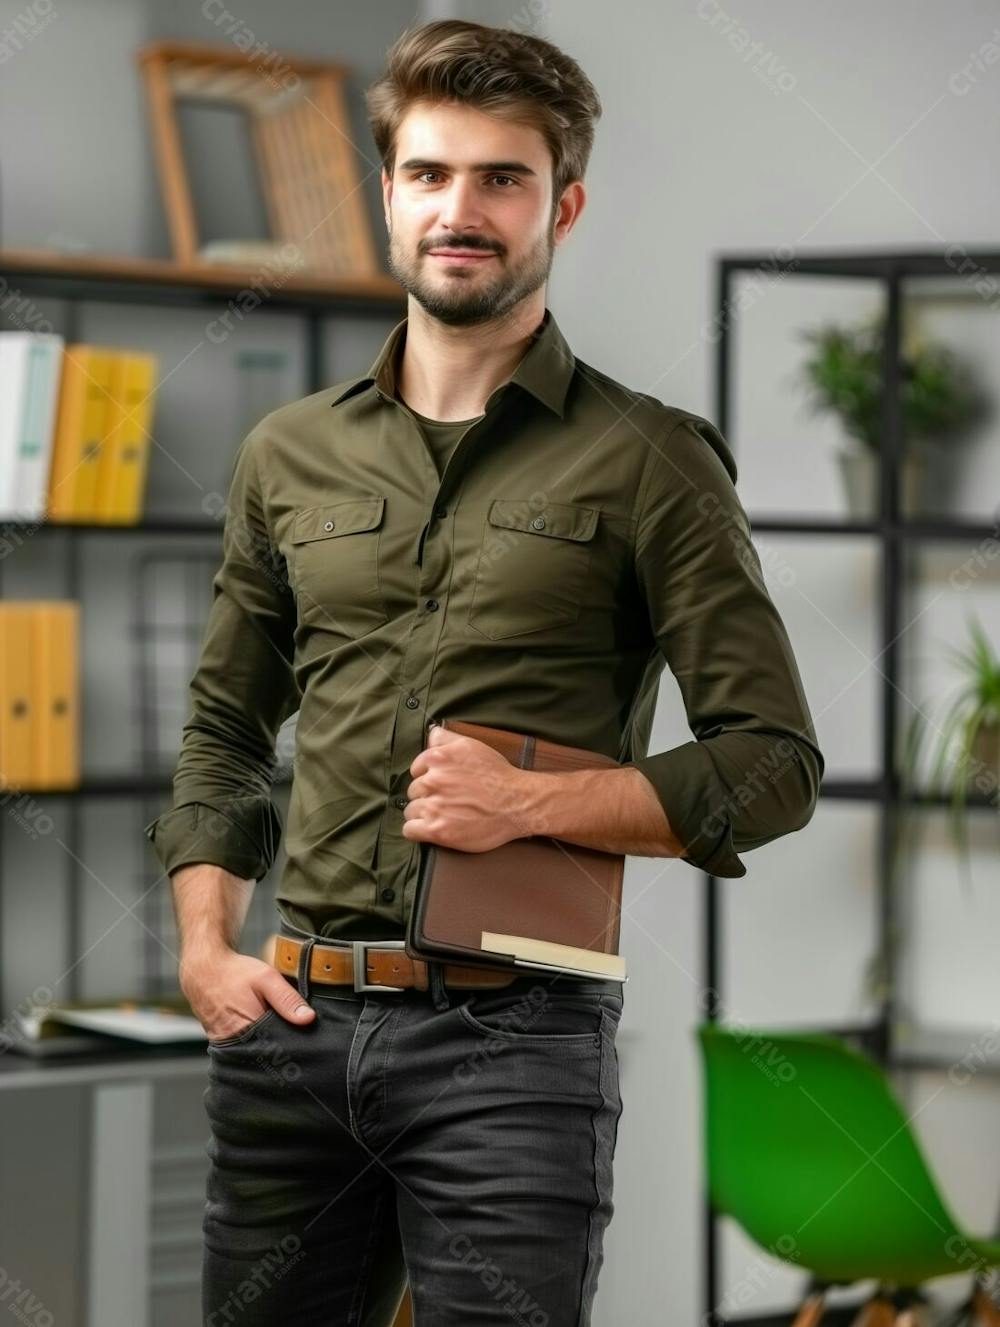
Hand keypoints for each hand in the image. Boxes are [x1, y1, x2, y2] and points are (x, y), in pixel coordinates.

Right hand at [179, 949, 315, 1041]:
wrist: (204, 969)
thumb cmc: (234, 973)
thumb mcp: (266, 979)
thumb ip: (287, 999)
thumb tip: (308, 1018)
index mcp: (248, 1030)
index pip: (278, 1050)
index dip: (293, 1045)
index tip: (304, 1040)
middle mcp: (234, 1043)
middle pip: (267, 1054)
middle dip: (281, 1045)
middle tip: (292, 1033)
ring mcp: (226, 1045)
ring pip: (255, 1051)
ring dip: (267, 1043)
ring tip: (275, 1028)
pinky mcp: (222, 1042)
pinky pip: (243, 1046)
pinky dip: (254, 1039)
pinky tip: (260, 1027)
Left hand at [401, 723, 532, 851]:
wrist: (517, 803)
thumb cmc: (498, 774)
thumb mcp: (471, 745)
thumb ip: (445, 738)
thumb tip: (429, 734)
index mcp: (437, 758)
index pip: (416, 770)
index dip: (428, 778)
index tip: (443, 785)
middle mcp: (432, 781)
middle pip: (413, 792)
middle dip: (427, 796)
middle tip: (448, 801)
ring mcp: (434, 807)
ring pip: (411, 811)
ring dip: (423, 814)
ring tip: (444, 816)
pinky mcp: (438, 830)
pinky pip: (409, 830)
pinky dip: (418, 831)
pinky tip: (433, 829)